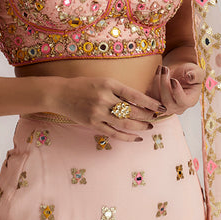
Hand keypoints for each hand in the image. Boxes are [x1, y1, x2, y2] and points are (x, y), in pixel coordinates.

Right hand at [49, 76, 165, 141]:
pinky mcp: (92, 124)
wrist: (60, 94)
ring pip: (124, 124)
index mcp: (109, 84)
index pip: (135, 95)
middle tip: (155, 117)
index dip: (150, 102)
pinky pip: (113, 133)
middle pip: (132, 111)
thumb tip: (141, 101)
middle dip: (147, 116)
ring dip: (140, 127)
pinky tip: (136, 138)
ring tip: (149, 127)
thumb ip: (119, 90)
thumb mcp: (103, 81)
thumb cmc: (84, 85)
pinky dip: (127, 137)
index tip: (160, 106)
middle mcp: (104, 98)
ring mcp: (97, 112)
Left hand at [148, 63, 203, 115]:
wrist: (179, 73)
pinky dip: (152, 83)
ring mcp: (165, 107)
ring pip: (156, 100)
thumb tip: (190, 77)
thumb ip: (196, 75)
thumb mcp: (197, 72)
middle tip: (165, 69)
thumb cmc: (190, 72)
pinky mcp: (155, 102)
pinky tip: (158, 71)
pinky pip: (149, 97)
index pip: (183, 102)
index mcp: (190, 101)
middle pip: (168, 102)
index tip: (173, 79)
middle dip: (164, 84)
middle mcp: (177, 108)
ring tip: (161, 67)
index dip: (177, 92)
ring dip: (157, 81)